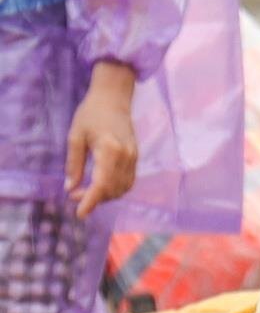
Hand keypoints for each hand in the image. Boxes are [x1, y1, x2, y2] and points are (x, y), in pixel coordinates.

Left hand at [65, 61, 138, 217]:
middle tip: (74, 196)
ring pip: (123, 187)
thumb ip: (74, 164)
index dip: (90, 202)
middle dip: (95, 199)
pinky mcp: (136, 156)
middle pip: (113, 189)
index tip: (79, 214)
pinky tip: (101, 185)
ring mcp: (134, 157)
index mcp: (110, 150)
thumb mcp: (75, 137)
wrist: (114, 97)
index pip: (101, 184)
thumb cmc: (91, 113)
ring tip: (86, 192)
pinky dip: (115, 188)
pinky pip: (128, 180)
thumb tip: (70, 188)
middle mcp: (126, 156)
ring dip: (105, 195)